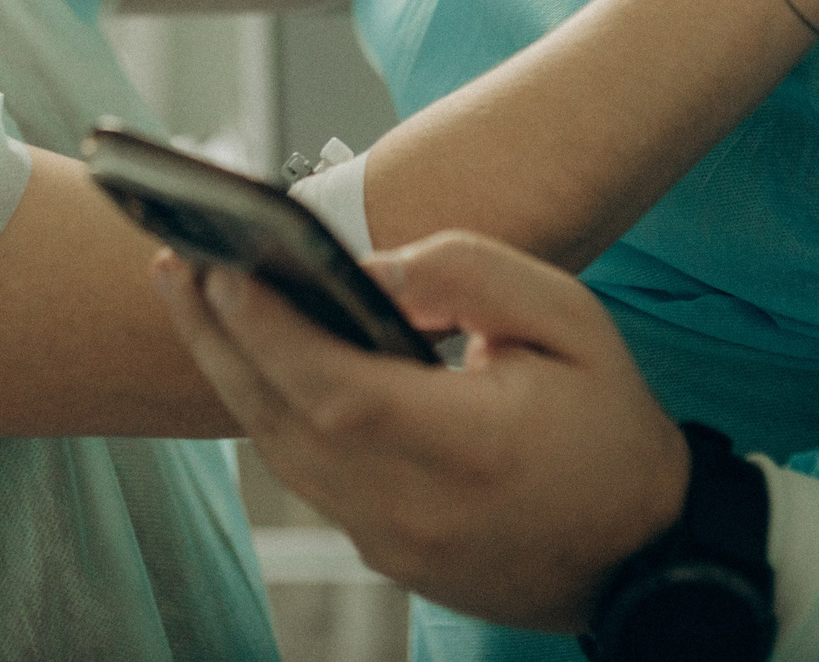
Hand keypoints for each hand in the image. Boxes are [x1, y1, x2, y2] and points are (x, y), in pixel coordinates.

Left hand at [152, 232, 686, 631]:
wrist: (644, 554)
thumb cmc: (610, 425)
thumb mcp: (568, 318)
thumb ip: (469, 275)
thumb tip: (370, 265)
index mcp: (467, 446)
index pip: (333, 388)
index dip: (265, 328)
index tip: (221, 265)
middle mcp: (415, 506)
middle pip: (282, 420)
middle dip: (217, 336)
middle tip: (174, 262)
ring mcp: (394, 542)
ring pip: (281, 454)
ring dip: (230, 373)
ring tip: (195, 298)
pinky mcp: (386, 555)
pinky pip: (307, 478)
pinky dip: (270, 414)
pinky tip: (252, 361)